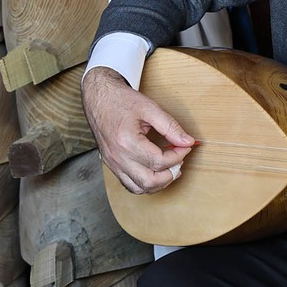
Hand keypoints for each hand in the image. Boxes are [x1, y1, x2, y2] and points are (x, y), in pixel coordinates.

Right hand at [83, 66, 194, 194]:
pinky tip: (154, 172)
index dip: (178, 156)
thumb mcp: (149, 108)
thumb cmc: (120, 100)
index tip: (185, 146)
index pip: (159, 161)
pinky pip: (129, 185)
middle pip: (149, 181)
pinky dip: (145, 184)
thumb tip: (187, 142)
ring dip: (158, 183)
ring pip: (139, 188)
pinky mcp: (111, 165)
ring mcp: (113, 163)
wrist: (99, 98)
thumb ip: (170, 126)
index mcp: (127, 141)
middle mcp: (118, 157)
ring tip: (169, 169)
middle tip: (179, 160)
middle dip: (170, 174)